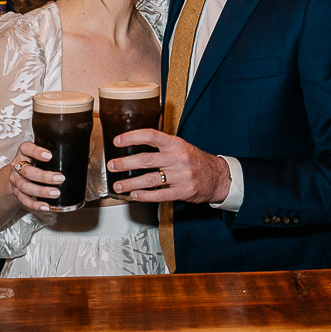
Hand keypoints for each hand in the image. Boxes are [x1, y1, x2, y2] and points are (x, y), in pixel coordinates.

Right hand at [5, 141, 64, 211]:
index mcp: (23, 152)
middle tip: (60, 178)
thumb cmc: (33, 162)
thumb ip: (58, 155)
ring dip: (41, 191)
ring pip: (25, 186)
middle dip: (44, 176)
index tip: (49, 155)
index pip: (26, 148)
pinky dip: (35, 204)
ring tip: (56, 193)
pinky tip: (46, 205)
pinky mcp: (16, 192)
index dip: (36, 152)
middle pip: (27, 171)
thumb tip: (85, 159)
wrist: (16, 174)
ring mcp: (16, 180)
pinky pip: (24, 200)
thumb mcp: (40, 154)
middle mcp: (17, 166)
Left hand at [106, 129, 230, 204]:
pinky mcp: (183, 191)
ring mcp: (181, 176)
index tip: (117, 141)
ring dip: (130, 183)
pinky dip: (145, 195)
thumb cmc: (195, 161)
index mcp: (176, 144)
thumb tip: (135, 144)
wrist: (218, 177)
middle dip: (125, 163)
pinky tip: (134, 195)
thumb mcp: (181, 146)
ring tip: (118, 185)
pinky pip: (160, 194)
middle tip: (112, 165)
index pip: (150, 135)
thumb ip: (162, 145)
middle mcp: (178, 158)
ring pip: (150, 179)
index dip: (132, 137)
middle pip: (146, 159)